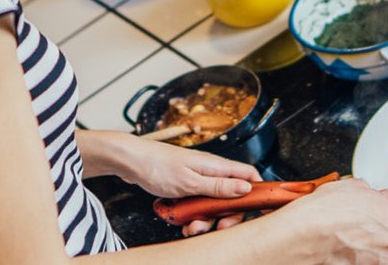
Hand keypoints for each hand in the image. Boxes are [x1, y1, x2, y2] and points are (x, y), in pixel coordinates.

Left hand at [117, 137, 261, 235]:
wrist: (131, 161)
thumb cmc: (158, 166)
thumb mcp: (191, 182)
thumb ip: (219, 186)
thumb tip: (247, 188)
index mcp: (216, 166)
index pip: (248, 175)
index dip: (256, 191)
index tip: (255, 209)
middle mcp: (210, 171)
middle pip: (232, 195)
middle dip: (227, 215)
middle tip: (218, 227)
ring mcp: (198, 179)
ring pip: (213, 203)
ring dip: (205, 219)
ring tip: (191, 228)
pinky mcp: (186, 186)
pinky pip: (197, 204)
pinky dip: (192, 215)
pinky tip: (182, 221)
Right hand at [271, 178, 387, 263]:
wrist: (304, 237)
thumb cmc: (326, 213)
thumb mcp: (352, 188)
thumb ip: (373, 193)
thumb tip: (380, 194)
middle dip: (382, 236)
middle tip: (361, 230)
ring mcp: (381, 263)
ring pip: (380, 257)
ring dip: (369, 251)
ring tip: (346, 241)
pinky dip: (356, 261)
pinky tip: (341, 252)